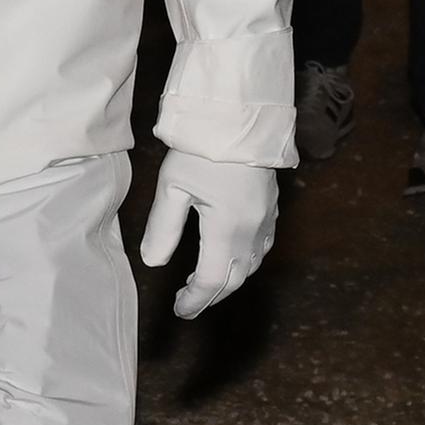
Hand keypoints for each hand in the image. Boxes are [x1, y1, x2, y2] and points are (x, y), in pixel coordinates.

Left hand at [135, 149, 279, 317]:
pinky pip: (263, 246)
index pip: (212, 281)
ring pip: (252, 264)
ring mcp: (266, 218)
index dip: (195, 300)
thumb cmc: (204, 148)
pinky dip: (246, 260)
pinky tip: (231, 252)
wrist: (241, 114)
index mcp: (227, 229)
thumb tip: (153, 262)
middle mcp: (252, 229)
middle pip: (235, 278)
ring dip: (229, 278)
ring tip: (204, 279)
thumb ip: (162, 227)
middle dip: (212, 294)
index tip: (179, 309)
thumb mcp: (172, 186)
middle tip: (188, 301)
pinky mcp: (271, 205)